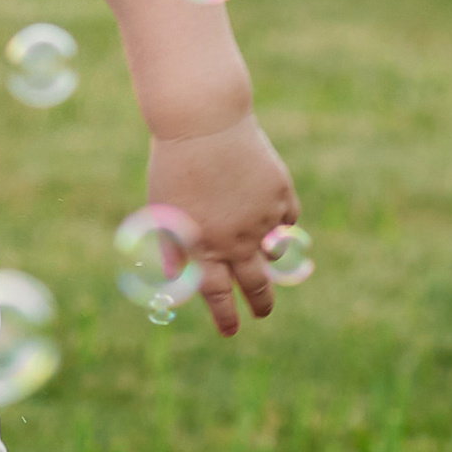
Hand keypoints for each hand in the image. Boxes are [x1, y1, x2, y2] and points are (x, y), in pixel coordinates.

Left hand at [146, 114, 299, 334]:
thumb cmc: (175, 165)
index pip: (217, 296)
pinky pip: (287, 222)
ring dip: (272, 265)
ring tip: (268, 266)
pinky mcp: (281, 196)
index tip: (231, 331)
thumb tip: (179, 284)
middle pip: (256, 286)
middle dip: (260, 304)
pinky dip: (280, 224)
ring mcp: (261, 219)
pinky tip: (271, 218)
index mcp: (201, 246)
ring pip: (276, 256)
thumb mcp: (164, 211)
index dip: (225, 317)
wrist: (203, 120)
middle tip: (262, 312)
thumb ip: (174, 250)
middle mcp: (234, 240)